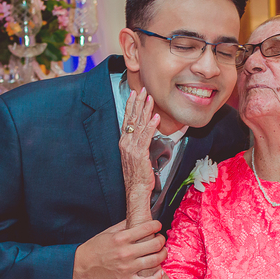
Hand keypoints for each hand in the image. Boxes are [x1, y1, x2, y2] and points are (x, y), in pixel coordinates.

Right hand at [73, 219, 165, 278]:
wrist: (81, 265)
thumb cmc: (95, 248)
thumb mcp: (108, 232)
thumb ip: (124, 225)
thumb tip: (139, 217)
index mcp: (121, 238)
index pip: (147, 228)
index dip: (156, 225)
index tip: (158, 225)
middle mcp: (125, 252)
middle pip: (155, 244)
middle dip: (162, 240)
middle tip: (161, 239)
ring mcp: (127, 268)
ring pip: (155, 261)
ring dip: (163, 255)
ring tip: (162, 252)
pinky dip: (157, 278)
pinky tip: (159, 272)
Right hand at [120, 87, 159, 221]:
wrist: (136, 189)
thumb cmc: (138, 174)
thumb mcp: (137, 155)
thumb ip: (139, 142)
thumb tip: (147, 131)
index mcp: (124, 142)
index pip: (127, 119)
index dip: (131, 105)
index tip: (135, 93)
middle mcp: (126, 142)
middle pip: (132, 118)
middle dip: (138, 102)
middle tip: (143, 89)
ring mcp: (132, 148)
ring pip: (139, 125)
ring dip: (145, 110)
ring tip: (150, 98)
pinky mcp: (139, 154)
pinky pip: (146, 137)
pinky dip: (151, 126)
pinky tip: (155, 117)